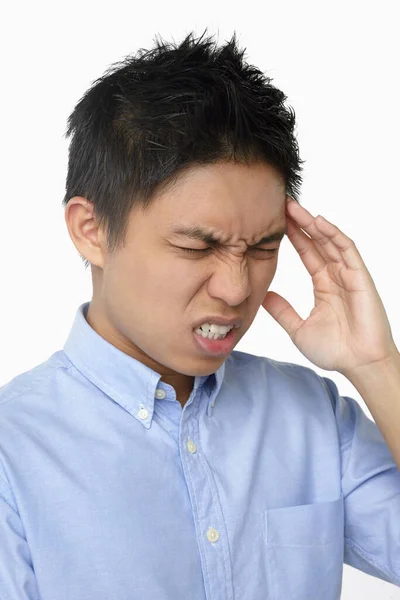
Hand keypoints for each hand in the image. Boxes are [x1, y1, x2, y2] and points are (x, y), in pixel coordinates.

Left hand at [262, 196, 397, 376]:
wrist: (358, 364)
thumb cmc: (335, 350)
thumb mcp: (298, 329)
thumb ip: (282, 311)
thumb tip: (263, 296)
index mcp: (323, 285)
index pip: (306, 253)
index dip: (293, 236)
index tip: (275, 221)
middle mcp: (336, 275)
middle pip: (316, 241)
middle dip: (300, 222)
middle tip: (281, 204)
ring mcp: (348, 275)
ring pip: (330, 241)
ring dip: (313, 223)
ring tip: (294, 207)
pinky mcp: (360, 277)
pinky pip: (347, 251)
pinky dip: (334, 235)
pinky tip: (319, 223)